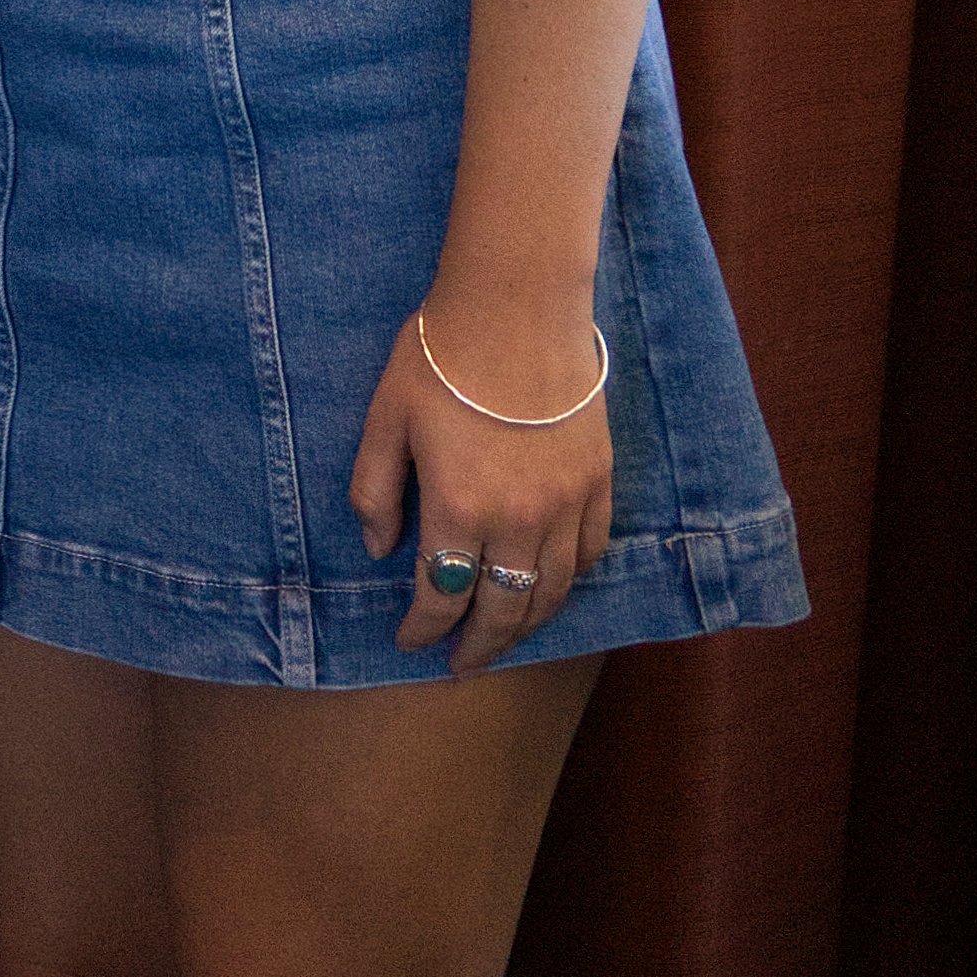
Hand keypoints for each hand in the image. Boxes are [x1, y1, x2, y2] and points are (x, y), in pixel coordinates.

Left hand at [351, 293, 616, 673]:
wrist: (517, 309)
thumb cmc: (438, 358)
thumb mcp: (384, 420)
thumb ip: (375, 490)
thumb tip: (378, 549)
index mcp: (458, 506)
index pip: (440, 593)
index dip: (423, 628)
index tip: (410, 642)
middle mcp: (519, 519)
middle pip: (503, 608)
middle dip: (479, 646)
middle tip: (462, 666)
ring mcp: (567, 505)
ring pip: (553, 591)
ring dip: (527, 624)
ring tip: (504, 637)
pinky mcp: (600, 483)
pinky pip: (591, 553)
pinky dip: (570, 581)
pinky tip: (551, 586)